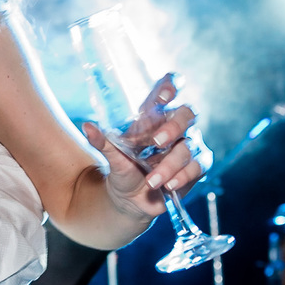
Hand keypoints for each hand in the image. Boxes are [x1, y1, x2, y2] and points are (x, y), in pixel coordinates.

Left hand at [83, 73, 210, 217]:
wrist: (129, 199)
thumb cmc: (123, 168)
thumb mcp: (111, 155)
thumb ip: (101, 141)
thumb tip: (87, 127)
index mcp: (152, 117)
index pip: (166, 91)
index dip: (170, 86)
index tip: (163, 96)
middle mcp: (173, 127)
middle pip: (186, 114)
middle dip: (173, 127)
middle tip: (156, 142)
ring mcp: (186, 146)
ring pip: (189, 146)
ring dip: (170, 164)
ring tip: (152, 180)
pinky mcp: (194, 167)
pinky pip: (197, 167)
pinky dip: (182, 176)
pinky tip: (168, 185)